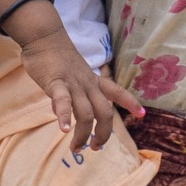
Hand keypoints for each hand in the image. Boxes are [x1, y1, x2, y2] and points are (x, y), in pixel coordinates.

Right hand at [19, 28, 144, 153]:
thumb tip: (63, 114)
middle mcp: (88, 83)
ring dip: (83, 134)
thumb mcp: (71, 75)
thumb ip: (70, 95)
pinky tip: (63, 130)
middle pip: (105, 112)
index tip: (142, 114)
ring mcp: (74, 83)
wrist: (43, 36)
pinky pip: (64, 101)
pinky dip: (65, 116)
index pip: (117, 91)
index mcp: (93, 79)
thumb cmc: (56, 56)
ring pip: (86, 113)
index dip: (130, 102)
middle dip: (103, 133)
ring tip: (77, 148)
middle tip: (96, 148)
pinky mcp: (56, 83)